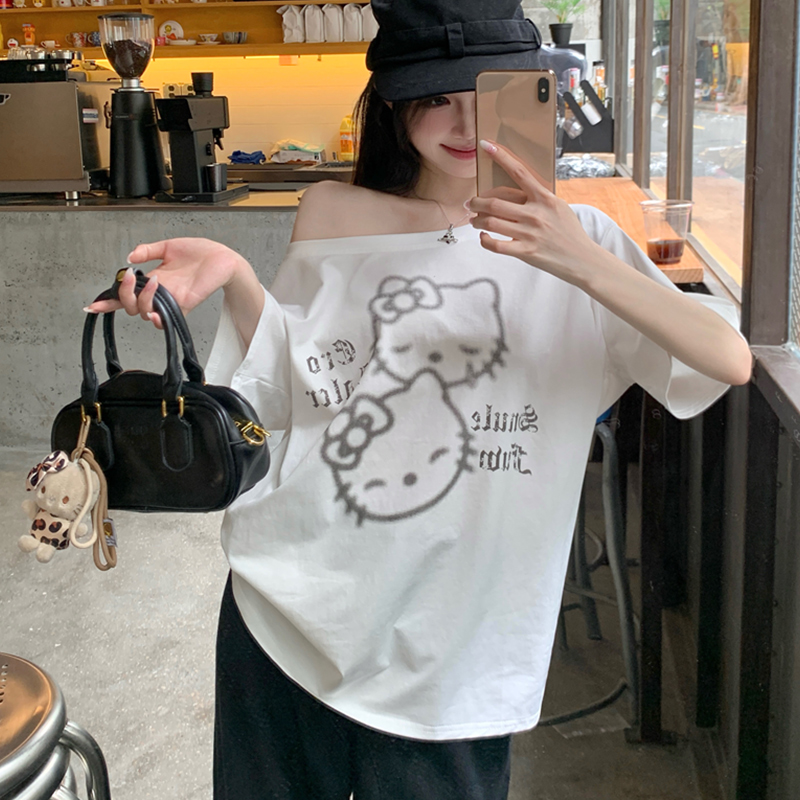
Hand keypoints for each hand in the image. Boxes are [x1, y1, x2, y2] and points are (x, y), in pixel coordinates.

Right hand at [84, 238, 249, 327]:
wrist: (223, 258)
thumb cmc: (200, 253)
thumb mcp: (168, 247)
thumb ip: (147, 250)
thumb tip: (129, 257)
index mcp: (153, 279)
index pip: (127, 293)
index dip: (109, 299)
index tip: (94, 305)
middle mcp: (159, 292)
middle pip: (130, 306)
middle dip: (123, 294)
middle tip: (131, 278)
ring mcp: (170, 300)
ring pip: (143, 312)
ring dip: (141, 299)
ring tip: (152, 281)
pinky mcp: (184, 304)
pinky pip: (165, 319)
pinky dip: (156, 317)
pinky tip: (154, 309)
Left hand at [468, 140, 600, 285]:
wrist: (582, 259)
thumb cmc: (569, 232)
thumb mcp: (559, 207)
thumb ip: (539, 198)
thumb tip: (517, 190)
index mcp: (544, 198)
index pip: (519, 172)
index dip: (501, 157)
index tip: (486, 146)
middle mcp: (535, 214)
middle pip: (495, 202)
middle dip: (476, 202)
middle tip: (470, 204)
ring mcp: (529, 233)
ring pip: (491, 222)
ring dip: (476, 220)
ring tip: (474, 220)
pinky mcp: (525, 252)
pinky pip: (495, 244)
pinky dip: (484, 240)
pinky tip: (484, 236)